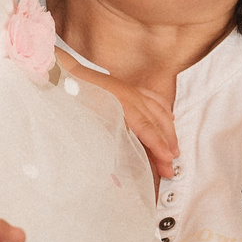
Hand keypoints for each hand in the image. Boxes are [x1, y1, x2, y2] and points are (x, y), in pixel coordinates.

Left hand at [63, 64, 179, 180]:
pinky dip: (165, 111)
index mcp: (123, 105)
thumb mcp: (88, 122)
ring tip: (175, 150)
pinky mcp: (131, 88)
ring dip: (169, 132)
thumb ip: (107, 138)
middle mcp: (133, 97)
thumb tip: (120, 160)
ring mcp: (133, 91)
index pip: (146, 129)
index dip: (159, 146)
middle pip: (156, 125)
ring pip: (159, 112)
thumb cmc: (75, 99)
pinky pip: (155, 99)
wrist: (67, 74)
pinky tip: (171, 119)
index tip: (168, 160)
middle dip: (167, 146)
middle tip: (171, 167)